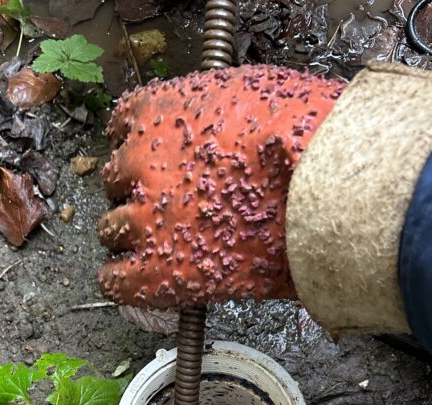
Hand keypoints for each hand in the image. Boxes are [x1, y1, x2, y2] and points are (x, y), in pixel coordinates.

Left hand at [97, 66, 344, 307]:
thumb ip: (213, 117)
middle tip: (177, 207)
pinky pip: (114, 281)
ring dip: (133, 237)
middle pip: (115, 180)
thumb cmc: (300, 138)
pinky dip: (126, 282)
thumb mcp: (250, 95)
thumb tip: (216, 135)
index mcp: (156, 114)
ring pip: (111, 230)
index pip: (122, 127)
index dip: (143, 148)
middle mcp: (137, 164)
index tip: (161, 160)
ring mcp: (141, 220)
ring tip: (171, 245)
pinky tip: (150, 280)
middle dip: (141, 192)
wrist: (320, 192)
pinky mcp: (150, 273)